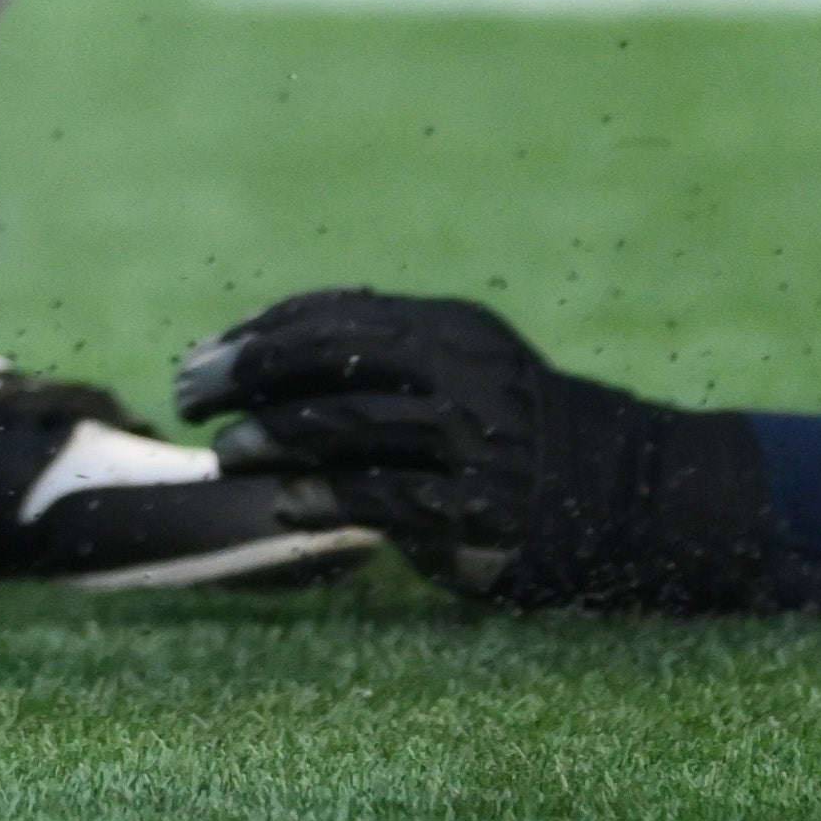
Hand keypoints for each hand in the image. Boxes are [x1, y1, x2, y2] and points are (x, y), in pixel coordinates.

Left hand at [173, 289, 780, 611]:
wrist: (633, 494)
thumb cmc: (516, 433)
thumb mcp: (464, 373)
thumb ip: (382, 361)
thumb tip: (258, 362)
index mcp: (452, 328)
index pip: (334, 312)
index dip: (257, 333)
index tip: (200, 359)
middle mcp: (464, 370)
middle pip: (333, 352)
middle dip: (248, 371)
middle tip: (187, 395)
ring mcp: (477, 439)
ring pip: (353, 423)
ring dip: (275, 436)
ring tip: (225, 453)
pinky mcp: (483, 508)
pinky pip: (386, 499)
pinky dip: (324, 499)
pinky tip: (282, 507)